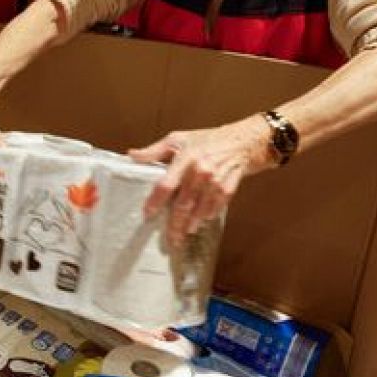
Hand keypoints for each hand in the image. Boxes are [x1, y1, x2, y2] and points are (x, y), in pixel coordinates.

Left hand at [128, 115, 275, 242]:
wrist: (244, 139)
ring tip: (184, 233)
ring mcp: (216, 179)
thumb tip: (132, 156)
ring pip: (200, 208)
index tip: (148, 214)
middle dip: (175, 223)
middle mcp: (200, 170)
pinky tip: (202, 222)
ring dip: (192, 223)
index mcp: (185, 158)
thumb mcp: (178, 139)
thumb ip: (154, 150)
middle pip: (184, 203)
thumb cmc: (208, 139)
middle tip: (170, 238)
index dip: (155, 201)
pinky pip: (218, 206)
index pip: (166, 184)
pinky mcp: (229, 186)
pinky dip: (209, 215)